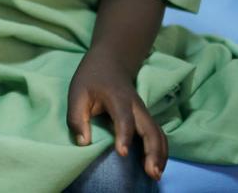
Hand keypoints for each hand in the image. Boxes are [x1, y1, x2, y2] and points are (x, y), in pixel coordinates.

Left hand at [67, 50, 166, 180]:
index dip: (124, 135)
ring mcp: (144, 113)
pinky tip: (157, 166)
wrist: (110, 62)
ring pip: (159, 134)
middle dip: (153, 151)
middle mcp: (136, 107)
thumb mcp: (76, 93)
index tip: (122, 153)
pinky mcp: (146, 119)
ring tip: (156, 175)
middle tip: (151, 173)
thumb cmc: (91, 79)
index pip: (124, 119)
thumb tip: (83, 143)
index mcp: (118, 98)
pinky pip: (159, 135)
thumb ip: (77, 118)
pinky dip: (162, 151)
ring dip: (161, 155)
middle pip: (151, 129)